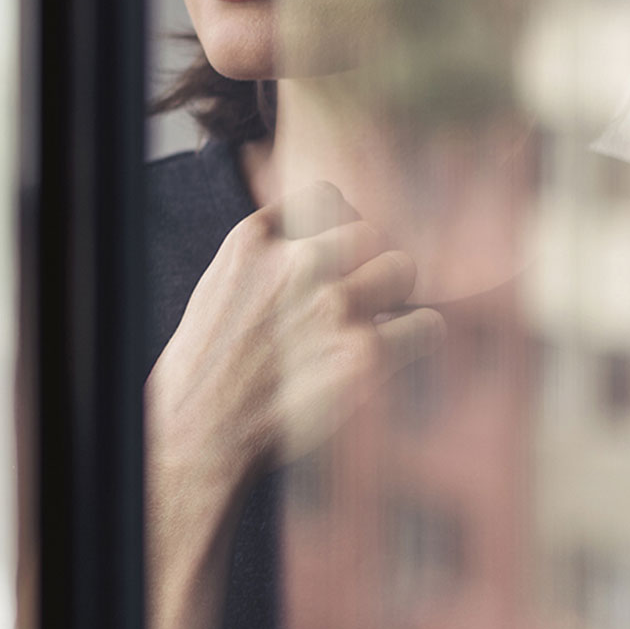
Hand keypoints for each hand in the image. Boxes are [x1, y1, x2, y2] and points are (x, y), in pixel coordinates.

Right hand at [145, 182, 445, 628]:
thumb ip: (268, 249)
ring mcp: (333, 307)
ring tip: (377, 323)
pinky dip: (418, 339)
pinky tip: (395, 351)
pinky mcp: (364, 356)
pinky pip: (428, 325)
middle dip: (369, 264)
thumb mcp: (222, 281)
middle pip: (372, 233)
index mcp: (254, 241)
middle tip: (359, 299)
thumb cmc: (211, 363)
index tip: (336, 257)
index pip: (327, 197)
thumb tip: (323, 231)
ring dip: (395, 297)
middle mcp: (296, 264)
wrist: (201, 431)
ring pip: (404, 268)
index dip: (340, 225)